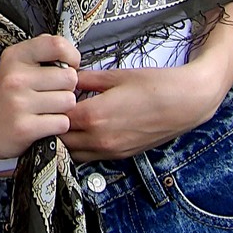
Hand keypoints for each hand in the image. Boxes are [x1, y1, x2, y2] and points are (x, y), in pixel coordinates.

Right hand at [0, 34, 80, 159]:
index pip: (57, 45)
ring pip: (69, 101)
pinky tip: (43, 122)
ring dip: (63, 108)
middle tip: (51, 93)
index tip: (68, 65)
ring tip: (46, 109)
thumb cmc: (6, 96)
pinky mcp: (25, 127)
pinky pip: (62, 122)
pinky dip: (57, 125)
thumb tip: (70, 53)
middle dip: (66, 87)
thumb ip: (41, 51)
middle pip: (70, 77)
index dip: (71, 56)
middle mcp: (15, 78)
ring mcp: (19, 103)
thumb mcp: (15, 64)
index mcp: (14, 56)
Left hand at [61, 56, 232, 161]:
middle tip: (51, 111)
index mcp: (93, 116)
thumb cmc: (154, 86)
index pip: (54, 118)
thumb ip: (86, 79)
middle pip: (60, 140)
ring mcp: (110, 151)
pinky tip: (86, 130)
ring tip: (67, 121)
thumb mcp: (116, 75)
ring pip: (73, 153)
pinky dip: (82, 147)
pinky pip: (90, 157)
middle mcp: (99, 139)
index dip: (48, 107)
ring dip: (67, 140)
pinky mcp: (121, 156)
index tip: (45, 97)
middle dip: (53, 126)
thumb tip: (66, 77)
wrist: (186, 103)